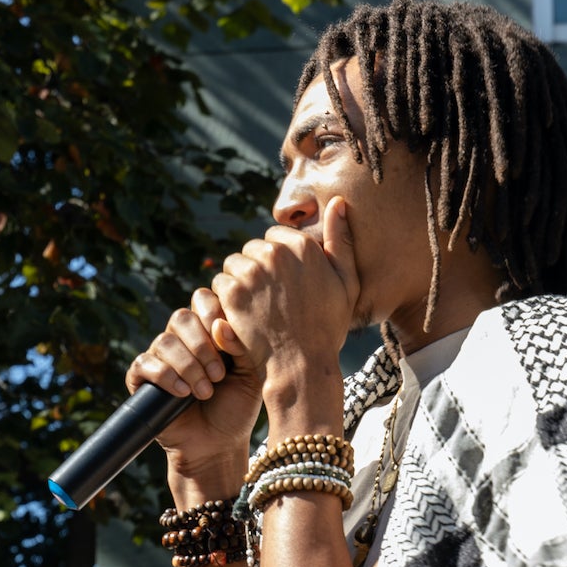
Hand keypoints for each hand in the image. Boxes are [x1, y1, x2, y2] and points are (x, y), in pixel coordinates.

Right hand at [125, 289, 266, 480]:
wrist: (217, 445)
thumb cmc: (236, 409)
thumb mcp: (251, 375)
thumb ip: (242, 346)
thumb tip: (219, 325)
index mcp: (209, 331)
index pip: (203, 299)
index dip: (212, 311)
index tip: (226, 339)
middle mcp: (183, 340)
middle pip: (181, 317)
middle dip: (202, 346)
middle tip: (218, 374)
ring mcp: (161, 358)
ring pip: (165, 341)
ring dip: (188, 366)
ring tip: (205, 391)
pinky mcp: (142, 379)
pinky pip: (144, 363)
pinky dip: (165, 376)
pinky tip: (182, 393)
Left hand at [213, 197, 358, 395]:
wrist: (301, 365)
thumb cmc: (327, 327)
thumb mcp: (347, 282)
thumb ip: (341, 240)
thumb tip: (337, 201)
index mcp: (303, 245)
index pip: (275, 236)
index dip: (279, 261)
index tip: (284, 285)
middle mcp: (276, 253)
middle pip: (252, 248)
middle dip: (257, 268)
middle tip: (270, 299)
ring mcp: (252, 272)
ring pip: (234, 264)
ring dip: (239, 281)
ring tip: (256, 307)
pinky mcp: (232, 293)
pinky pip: (220, 283)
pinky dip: (226, 298)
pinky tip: (242, 316)